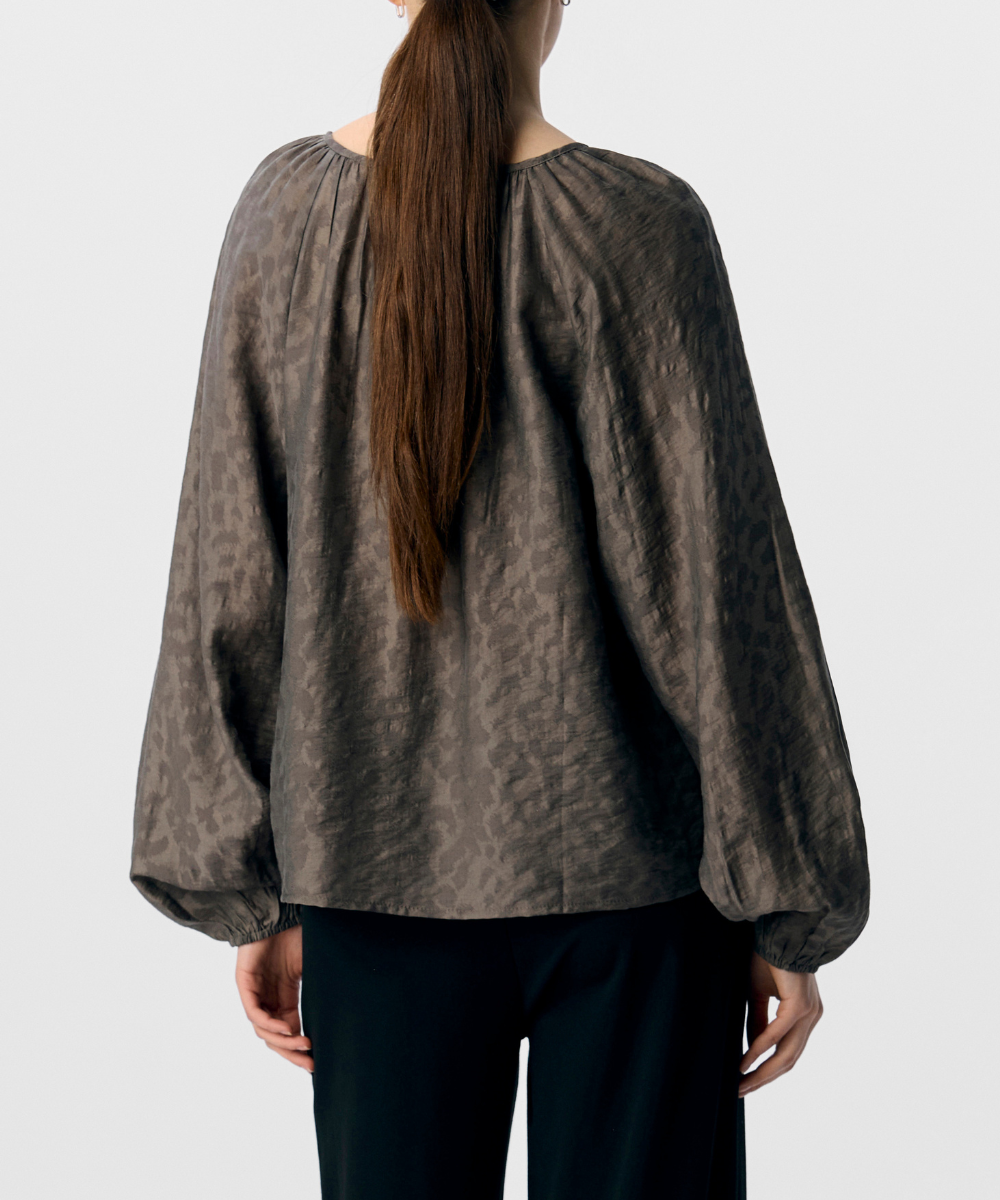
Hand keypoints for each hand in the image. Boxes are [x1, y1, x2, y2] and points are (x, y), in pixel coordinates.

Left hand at [235, 925, 312, 1071]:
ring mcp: (255, 993)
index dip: (301, 1050)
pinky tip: (285, 1029)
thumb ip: (322, 986)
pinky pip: (254, 1013)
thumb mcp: (313, 967)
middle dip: (293, 1054)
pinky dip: (269, 1024)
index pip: (290, 1033)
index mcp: (284, 1000)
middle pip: (276, 1038)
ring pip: (264, 1030)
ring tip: (303, 1045)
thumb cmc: (297, 936)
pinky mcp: (245, 984)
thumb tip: (355, 1001)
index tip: (317, 1062)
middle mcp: (268, 1000)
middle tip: (311, 1065)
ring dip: (283, 1042)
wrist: (279, 913)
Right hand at [738, 951, 822, 1097]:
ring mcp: (808, 1013)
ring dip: (762, 1071)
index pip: (788, 1053)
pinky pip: (777, 1034)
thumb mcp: (759, 995)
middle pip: (788, 1060)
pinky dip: (759, 1048)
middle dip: (763, 1079)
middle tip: (740, 1091)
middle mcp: (811, 1018)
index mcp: (806, 1016)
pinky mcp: (799, 1006)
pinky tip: (744, 1059)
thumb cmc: (768, 958)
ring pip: (786, 1054)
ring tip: (741, 1082)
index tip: (746, 1082)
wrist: (779, 931)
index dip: (767, 1070)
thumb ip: (758, 1021)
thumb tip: (752, 1050)